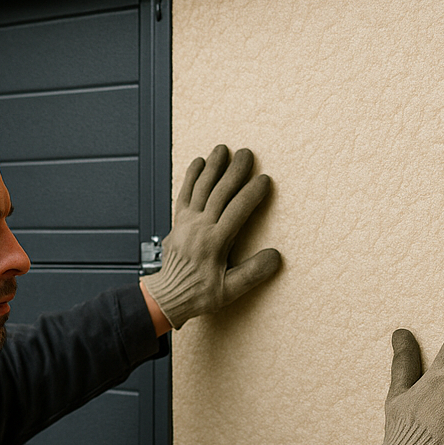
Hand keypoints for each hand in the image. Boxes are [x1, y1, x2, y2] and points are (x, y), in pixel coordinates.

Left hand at [142, 145, 281, 327]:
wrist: (168, 295)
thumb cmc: (199, 294)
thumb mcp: (230, 291)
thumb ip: (252, 273)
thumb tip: (275, 256)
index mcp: (215, 242)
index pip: (237, 210)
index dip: (252, 193)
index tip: (265, 180)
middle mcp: (200, 227)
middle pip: (220, 192)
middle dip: (235, 171)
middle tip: (247, 154)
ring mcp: (187, 222)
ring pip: (201, 188)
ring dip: (213, 167)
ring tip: (223, 149)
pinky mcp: (179, 221)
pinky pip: (184, 193)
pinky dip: (191, 176)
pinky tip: (199, 162)